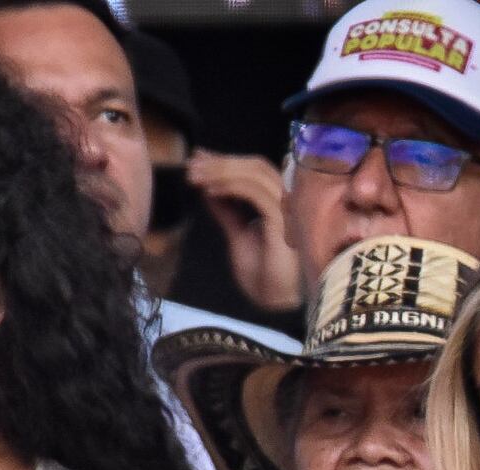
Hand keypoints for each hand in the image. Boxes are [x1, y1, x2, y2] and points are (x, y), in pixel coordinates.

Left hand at [187, 150, 302, 312]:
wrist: (274, 301)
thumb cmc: (262, 272)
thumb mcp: (237, 234)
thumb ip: (227, 210)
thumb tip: (209, 189)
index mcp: (277, 200)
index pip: (253, 169)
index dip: (225, 160)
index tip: (197, 158)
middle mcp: (286, 199)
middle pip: (255, 165)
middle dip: (220, 162)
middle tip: (191, 164)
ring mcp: (287, 208)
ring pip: (256, 174)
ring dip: (221, 171)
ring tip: (195, 176)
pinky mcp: (284, 221)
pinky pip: (257, 194)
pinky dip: (232, 187)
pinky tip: (210, 190)